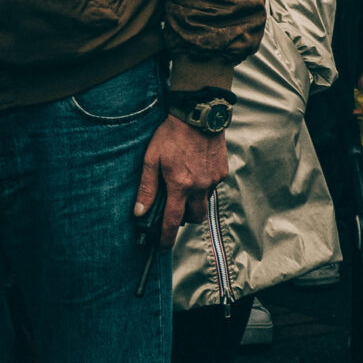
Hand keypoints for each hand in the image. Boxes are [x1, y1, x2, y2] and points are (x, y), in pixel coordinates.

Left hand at [133, 113, 228, 242]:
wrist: (199, 115)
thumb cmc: (171, 135)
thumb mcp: (151, 159)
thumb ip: (147, 188)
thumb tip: (140, 211)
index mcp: (180, 185)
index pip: (174, 221)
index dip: (167, 237)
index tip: (162, 247)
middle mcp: (200, 186)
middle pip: (195, 217)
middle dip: (185, 220)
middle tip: (174, 210)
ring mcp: (214, 179)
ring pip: (204, 202)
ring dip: (194, 202)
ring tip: (184, 186)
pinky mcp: (222, 171)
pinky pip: (212, 187)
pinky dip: (203, 186)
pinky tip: (195, 171)